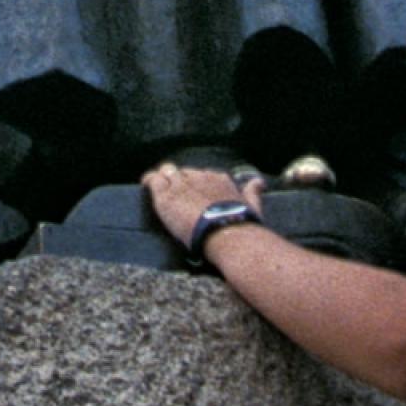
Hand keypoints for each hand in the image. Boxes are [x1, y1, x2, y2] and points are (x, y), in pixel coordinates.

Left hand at [142, 161, 266, 251]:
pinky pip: (154, 180)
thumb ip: (253, 191)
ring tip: (157, 185)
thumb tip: (260, 182)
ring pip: (168, 173)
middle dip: (180, 181)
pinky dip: (149, 181)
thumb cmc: (240, 222)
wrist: (226, 232)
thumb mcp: (252, 204)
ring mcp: (182, 185)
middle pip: (184, 173)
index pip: (202, 174)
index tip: (195, 192)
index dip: (196, 183)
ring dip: (163, 179)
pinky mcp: (167, 195)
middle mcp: (200, 177)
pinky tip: (146, 184)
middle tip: (177, 194)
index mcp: (218, 179)